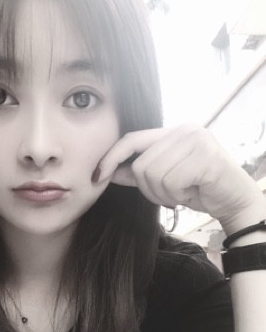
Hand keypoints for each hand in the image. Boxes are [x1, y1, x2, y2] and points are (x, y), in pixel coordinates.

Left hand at [94, 124, 265, 233]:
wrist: (234, 201)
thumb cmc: (198, 188)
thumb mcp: (162, 179)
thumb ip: (136, 173)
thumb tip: (108, 171)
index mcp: (172, 132)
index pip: (131, 139)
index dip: (111, 157)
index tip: (97, 176)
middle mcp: (184, 130)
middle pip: (140, 165)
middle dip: (150, 190)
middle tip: (171, 196)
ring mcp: (196, 140)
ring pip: (153, 175)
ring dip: (164, 195)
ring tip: (183, 194)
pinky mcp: (206, 157)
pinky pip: (171, 182)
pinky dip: (177, 197)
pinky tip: (193, 194)